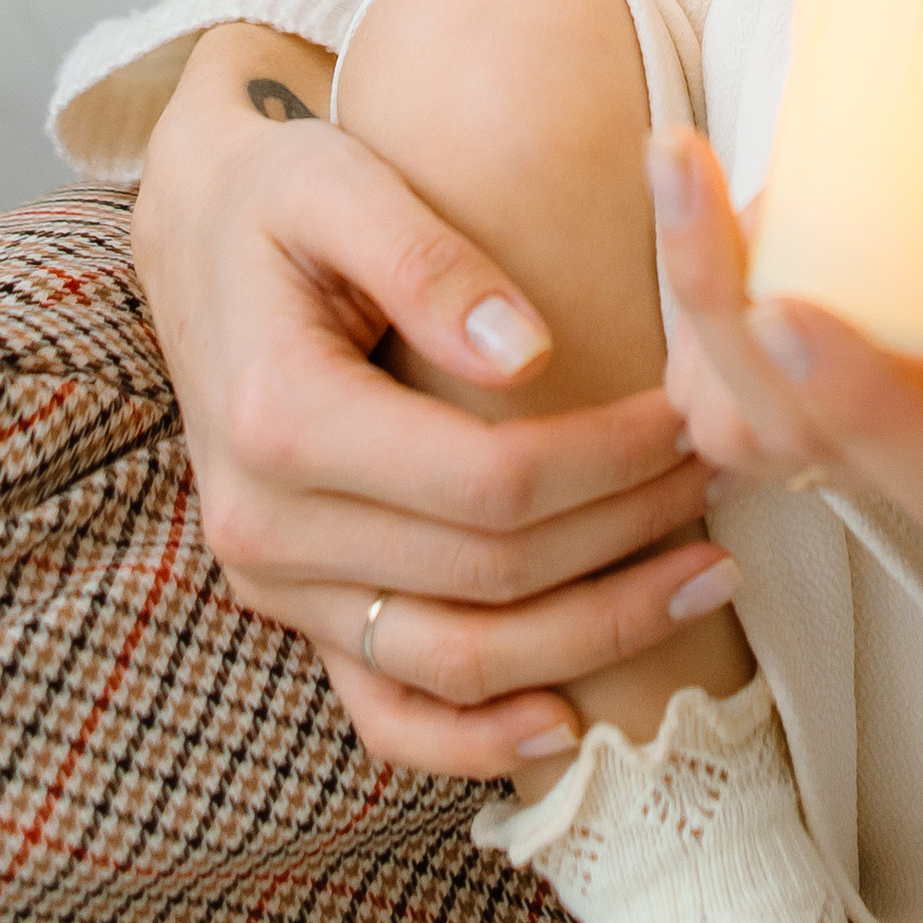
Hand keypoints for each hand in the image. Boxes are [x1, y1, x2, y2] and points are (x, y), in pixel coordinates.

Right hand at [134, 27, 721, 776]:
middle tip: (726, 472)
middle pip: (490, 574)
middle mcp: (266, 527)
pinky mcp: (295, 612)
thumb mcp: (339, 183)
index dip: (609, 462)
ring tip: (704, 576)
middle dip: (628, 533)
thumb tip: (532, 352)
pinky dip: (475, 739)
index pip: (488, 480)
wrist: (196, 240)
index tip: (693, 415)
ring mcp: (276, 586)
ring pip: (456, 661)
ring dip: (592, 636)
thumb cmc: (279, 197)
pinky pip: (385, 713)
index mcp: (281, 419)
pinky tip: (568, 721)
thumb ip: (428, 261)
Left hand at [650, 31, 922, 532]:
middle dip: (739, 347)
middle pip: (833, 457)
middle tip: (695, 204)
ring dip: (703, 326)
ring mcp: (906, 428)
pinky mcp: (848, 391)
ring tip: (688, 185)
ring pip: (765, 433)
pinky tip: (694, 205)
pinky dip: (703, 315)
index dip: (865, 414)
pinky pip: (746, 391)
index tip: (784, 310)